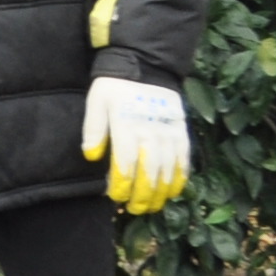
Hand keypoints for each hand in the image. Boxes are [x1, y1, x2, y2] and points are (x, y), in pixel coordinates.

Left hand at [82, 78, 191, 213]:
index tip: (115, 196)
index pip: (125, 161)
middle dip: (142, 194)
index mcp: (126, 123)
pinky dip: (180, 177)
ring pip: (169, 167)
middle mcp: (150, 129)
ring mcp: (169, 131)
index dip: (122, 183)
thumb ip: (93, 129)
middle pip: (149, 170)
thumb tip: (91, 156)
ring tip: (152, 207)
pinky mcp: (181, 130)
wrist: (146, 66)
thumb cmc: (115, 88)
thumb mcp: (96, 102)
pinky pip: (184, 157)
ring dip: (161, 191)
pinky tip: (173, 191)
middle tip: (134, 209)